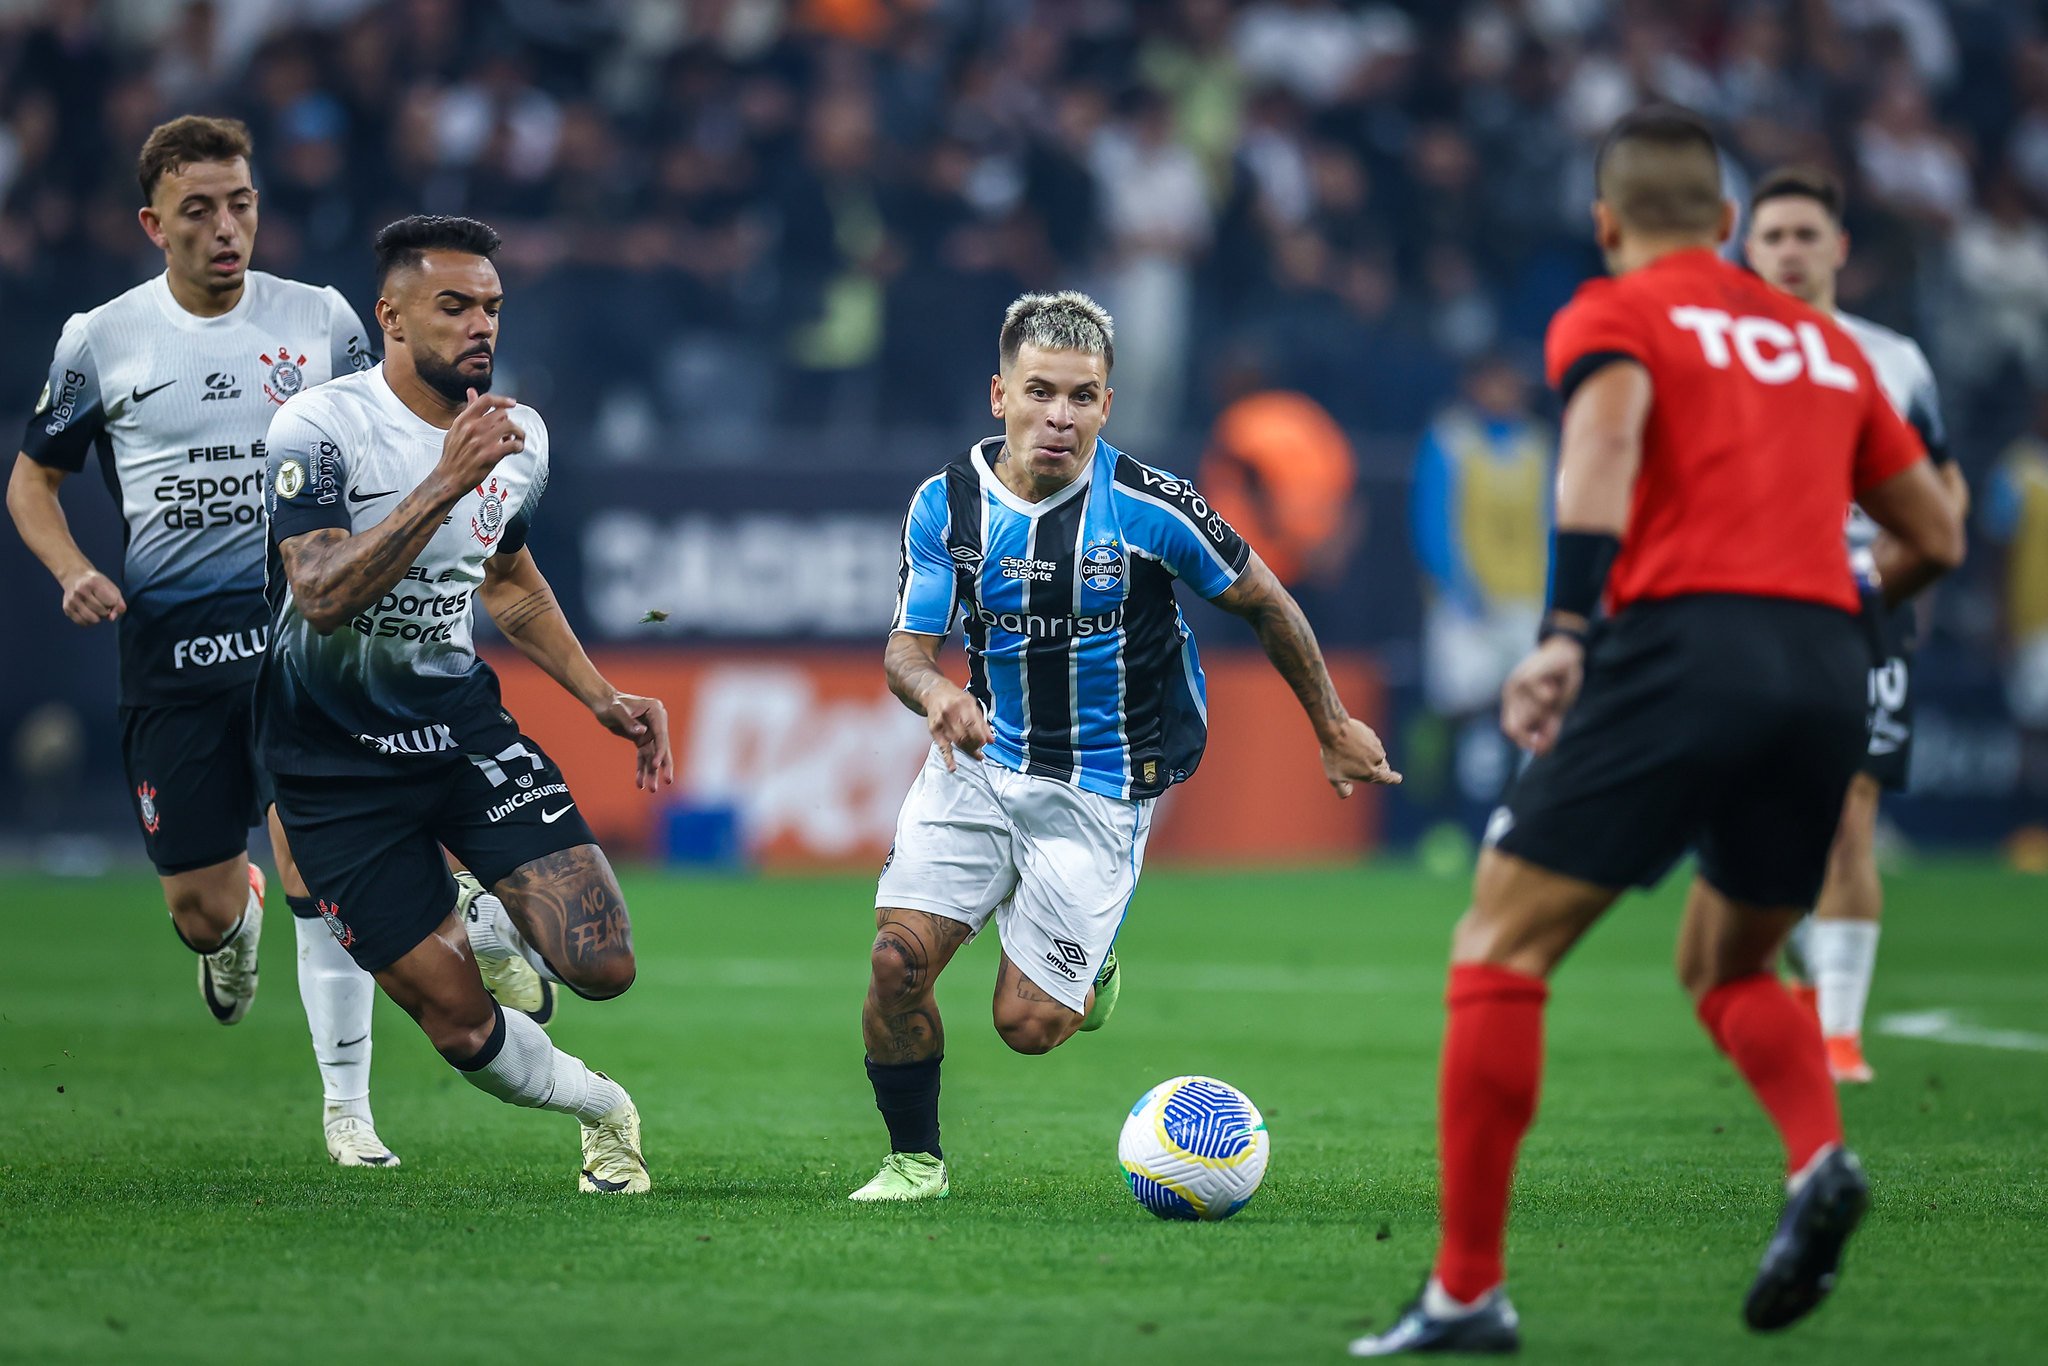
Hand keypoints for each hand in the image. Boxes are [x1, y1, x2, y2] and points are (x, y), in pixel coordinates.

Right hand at [61, 568, 124, 624]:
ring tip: (96, 610)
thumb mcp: (111, 588)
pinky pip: (82, 623)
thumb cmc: (98, 584)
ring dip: (98, 618)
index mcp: (93, 583)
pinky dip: (88, 621)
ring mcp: (72, 600)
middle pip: (101, 612)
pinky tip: (88, 612)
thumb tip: (112, 618)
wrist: (75, 576)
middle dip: (106, 611)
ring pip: (92, 619)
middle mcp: (80, 591)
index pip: (110, 602)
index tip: (110, 599)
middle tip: (102, 604)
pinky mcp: (67, 608)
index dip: (113, 603)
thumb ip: (118, 603)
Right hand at [436, 388, 523, 489]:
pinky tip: (516, 449)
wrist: (449, 478)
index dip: (502, 400)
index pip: (486, 400)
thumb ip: (468, 410)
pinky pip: (513, 444)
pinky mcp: (491, 455)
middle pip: (502, 414)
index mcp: (464, 420)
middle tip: (509, 430)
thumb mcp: (456, 428)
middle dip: (509, 422)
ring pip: (510, 426)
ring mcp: (482, 441)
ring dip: (517, 432)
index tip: (511, 403)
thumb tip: (472, 392)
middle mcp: (473, 428)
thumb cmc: (453, 455)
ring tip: (515, 439)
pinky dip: (519, 445)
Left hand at [593, 692, 672, 791]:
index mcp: (655, 710)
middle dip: (662, 765)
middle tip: (668, 781)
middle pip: (662, 747)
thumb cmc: (609, 704)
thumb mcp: (616, 711)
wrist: (602, 703)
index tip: (656, 766)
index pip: (661, 734)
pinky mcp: (642, 739)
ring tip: (652, 789)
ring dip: (651, 772)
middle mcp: (656, 722)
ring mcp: (650, 731)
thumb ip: (628, 722)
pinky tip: (640, 783)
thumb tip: (642, 733)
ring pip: (653, 755)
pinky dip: (641, 769)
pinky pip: (643, 757)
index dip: (660, 751)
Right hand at [922, 679, 990, 771]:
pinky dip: (948, 758)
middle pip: (967, 735)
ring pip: (958, 742)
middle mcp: (953, 713)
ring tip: (974, 754)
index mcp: (965, 704)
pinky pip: (943, 747)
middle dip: (976, 745)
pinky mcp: (935, 730)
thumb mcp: (972, 705)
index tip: (987, 744)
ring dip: (968, 751)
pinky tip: (953, 767)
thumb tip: (991, 740)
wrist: (935, 693)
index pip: (976, 725)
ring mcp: (943, 722)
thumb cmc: (956, 699)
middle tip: (980, 751)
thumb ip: (982, 722)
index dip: (982, 737)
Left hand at [1319, 716, 1400, 796]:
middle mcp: (1378, 759)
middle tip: (1361, 766)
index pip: (1388, 778)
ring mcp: (1376, 745)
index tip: (1398, 778)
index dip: (1393, 779)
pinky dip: (1363, 744)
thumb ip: (1343, 790)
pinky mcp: (1371, 735)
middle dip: (1375, 767)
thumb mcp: (1335, 778)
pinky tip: (1352, 743)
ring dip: (1368, 755)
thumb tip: (1349, 792)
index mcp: (1372, 773)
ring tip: (1350, 753)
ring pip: (1375, 753)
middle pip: (1382, 766)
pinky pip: (1370, 742)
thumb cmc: (1335, 755)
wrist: (1335, 730)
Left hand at [1501, 636, 1584, 754]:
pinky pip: (1544, 698)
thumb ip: (1548, 731)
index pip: (1511, 729)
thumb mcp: (1555, 710)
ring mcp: (1517, 684)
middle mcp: (1511, 693)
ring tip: (1556, 691)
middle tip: (1555, 708)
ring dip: (1552, 708)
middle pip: (1522, 725)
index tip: (1542, 745)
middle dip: (1543, 724)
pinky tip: (1556, 682)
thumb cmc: (1559, 683)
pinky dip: (1556, 695)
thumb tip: (1540, 753)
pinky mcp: (1528, 676)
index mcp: (1513, 702)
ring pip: (1535, 713)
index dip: (1525, 741)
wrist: (1566, 653)